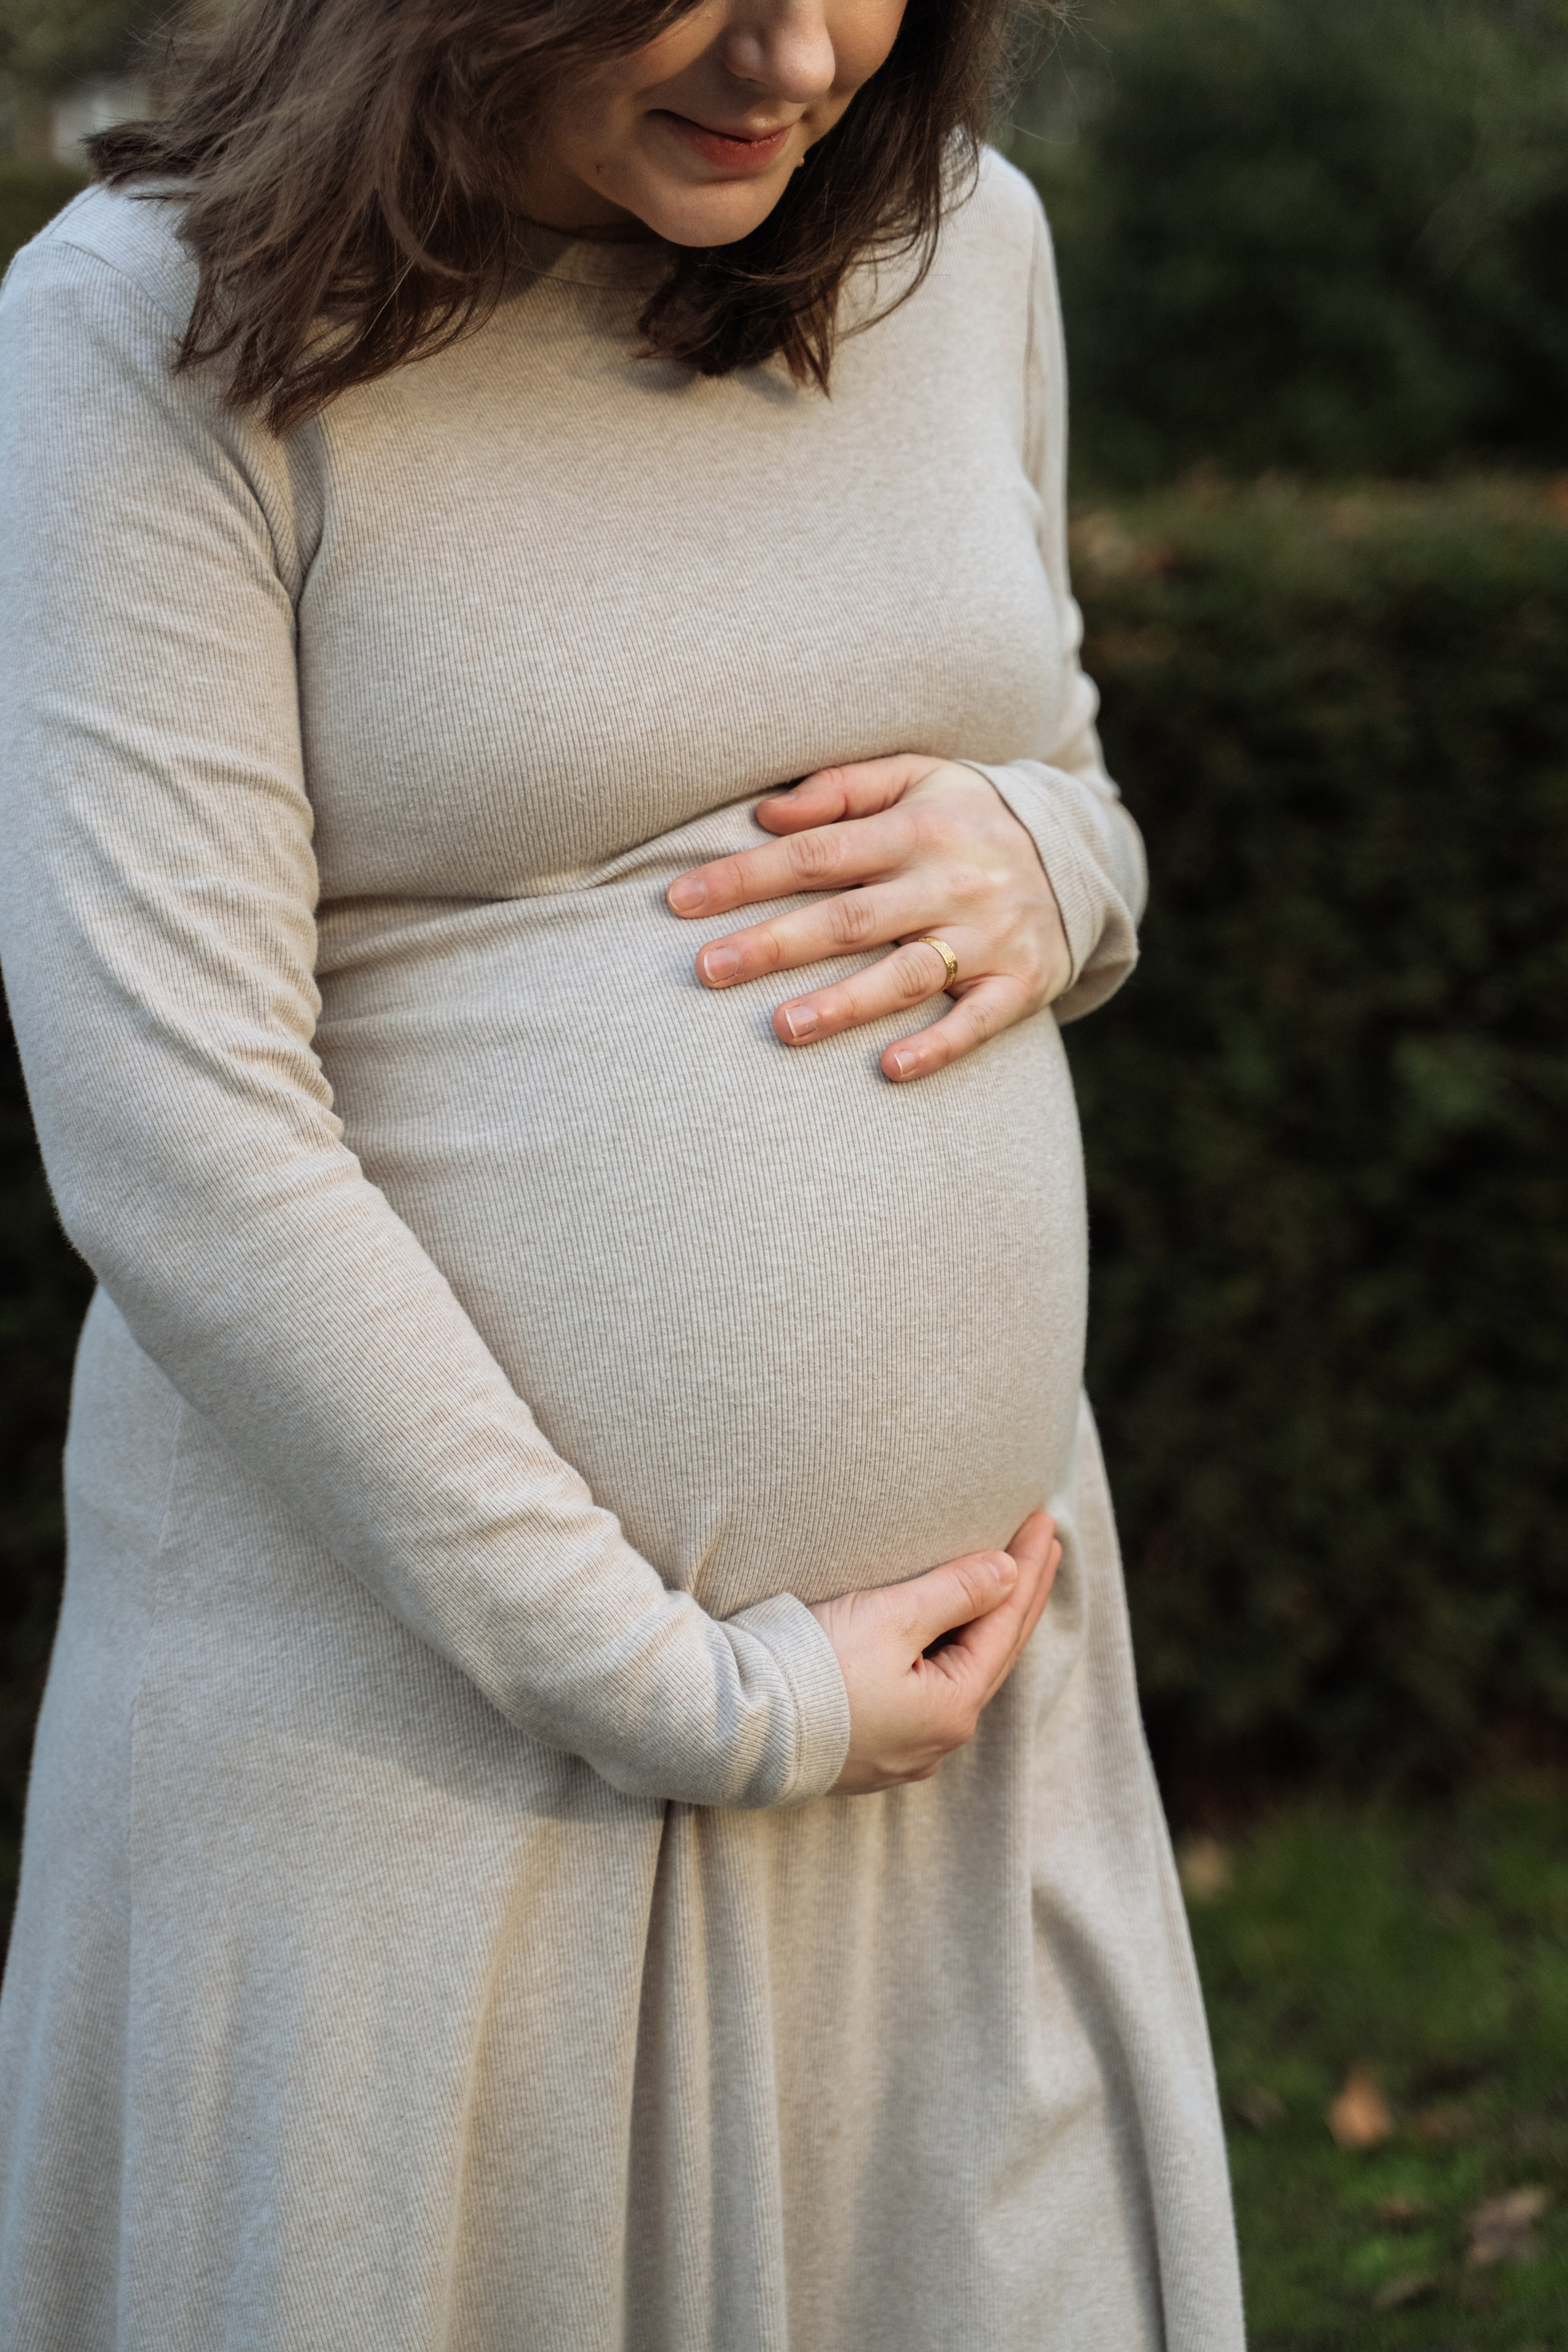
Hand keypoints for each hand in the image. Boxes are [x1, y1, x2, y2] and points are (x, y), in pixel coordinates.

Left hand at [666, 756, 1072, 1081]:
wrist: (1079, 851)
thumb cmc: (967, 815)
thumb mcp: (917, 777)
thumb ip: (842, 788)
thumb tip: (766, 814)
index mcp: (917, 827)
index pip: (816, 852)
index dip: (746, 876)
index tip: (680, 901)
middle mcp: (951, 880)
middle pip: (849, 916)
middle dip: (774, 943)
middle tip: (705, 970)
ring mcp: (989, 935)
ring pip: (907, 973)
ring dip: (845, 1002)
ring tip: (782, 1027)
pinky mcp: (1022, 982)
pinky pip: (977, 1020)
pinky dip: (937, 1045)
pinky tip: (889, 1068)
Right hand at [809, 1510, 1060, 1793]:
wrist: (737, 1728)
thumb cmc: (813, 1669)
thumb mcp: (891, 1618)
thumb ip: (956, 1592)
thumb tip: (1008, 1570)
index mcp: (952, 1706)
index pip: (1005, 1623)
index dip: (1027, 1567)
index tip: (1043, 1520)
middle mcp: (938, 1738)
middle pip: (994, 1653)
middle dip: (1019, 1596)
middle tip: (1045, 1546)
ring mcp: (905, 1750)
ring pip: (964, 1676)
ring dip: (987, 1626)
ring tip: (1006, 1587)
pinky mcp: (872, 1751)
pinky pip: (932, 1694)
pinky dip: (952, 1655)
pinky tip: (952, 1641)